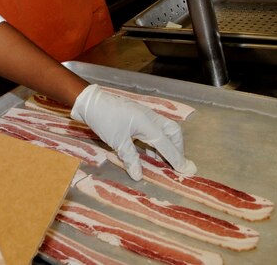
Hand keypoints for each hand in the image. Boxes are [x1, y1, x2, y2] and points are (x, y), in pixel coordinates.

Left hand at [70, 84, 195, 180]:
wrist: (89, 102)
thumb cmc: (103, 119)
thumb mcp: (116, 141)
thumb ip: (130, 158)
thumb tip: (138, 175)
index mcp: (148, 123)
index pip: (167, 144)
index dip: (176, 159)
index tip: (186, 171)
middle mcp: (150, 118)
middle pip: (172, 132)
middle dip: (176, 148)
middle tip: (175, 164)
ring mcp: (144, 115)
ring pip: (164, 130)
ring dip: (165, 146)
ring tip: (162, 162)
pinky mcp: (137, 116)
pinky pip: (153, 129)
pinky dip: (155, 142)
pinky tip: (148, 152)